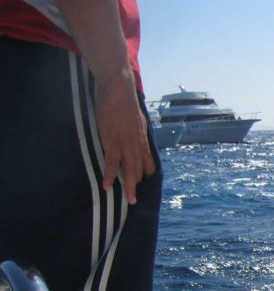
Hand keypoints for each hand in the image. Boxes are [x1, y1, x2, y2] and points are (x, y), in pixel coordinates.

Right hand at [95, 69, 154, 203]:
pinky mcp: (113, 142)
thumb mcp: (136, 119)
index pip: (149, 163)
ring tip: (129, 201)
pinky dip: (110, 176)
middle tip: (137, 200)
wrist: (118, 89)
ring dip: (129, 187)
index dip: (147, 175)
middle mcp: (138, 145)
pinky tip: (107, 186)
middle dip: (140, 186)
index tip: (146, 185)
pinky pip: (112, 163)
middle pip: (141, 170)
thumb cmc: (124, 101)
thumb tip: (135, 135)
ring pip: (130, 170)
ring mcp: (126, 145)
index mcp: (143, 140)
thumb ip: (136, 130)